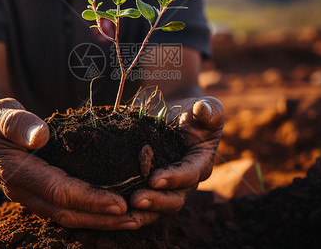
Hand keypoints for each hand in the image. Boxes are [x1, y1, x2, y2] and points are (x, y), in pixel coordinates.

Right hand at [0, 98, 157, 229]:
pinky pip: (69, 211)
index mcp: (18, 173)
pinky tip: (116, 213)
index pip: (60, 192)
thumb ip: (17, 122)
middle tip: (138, 217)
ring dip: (102, 222)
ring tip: (135, 221)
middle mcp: (26, 193)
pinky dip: (93, 215)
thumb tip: (40, 134)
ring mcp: (34, 199)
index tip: (120, 203)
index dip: (90, 199)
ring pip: (70, 218)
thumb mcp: (1, 113)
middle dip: (103, 219)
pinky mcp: (43, 198)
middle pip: (69, 214)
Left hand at [130, 97, 223, 213]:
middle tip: (136, 199)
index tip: (155, 179)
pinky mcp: (148, 187)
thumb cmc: (191, 111)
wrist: (171, 113)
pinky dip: (128, 209)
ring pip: (157, 208)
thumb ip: (208, 110)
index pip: (189, 174)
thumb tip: (203, 109)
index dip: (174, 178)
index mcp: (200, 163)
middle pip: (174, 199)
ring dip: (141, 211)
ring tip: (123, 211)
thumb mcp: (204, 107)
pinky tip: (112, 210)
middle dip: (156, 201)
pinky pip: (141, 204)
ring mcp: (166, 188)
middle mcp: (185, 182)